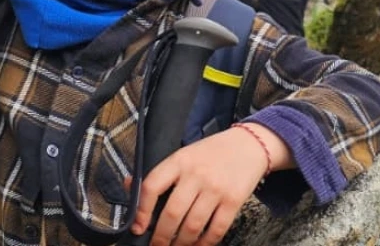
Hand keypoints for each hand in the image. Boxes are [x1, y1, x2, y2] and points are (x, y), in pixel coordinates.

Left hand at [131, 124, 290, 245]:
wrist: (249, 144)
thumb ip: (160, 172)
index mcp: (179, 160)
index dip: (142, 211)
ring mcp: (216, 188)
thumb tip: (129, 186)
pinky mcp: (233, 201)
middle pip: (172, 213)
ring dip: (181, 243)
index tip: (138, 227)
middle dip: (160, 237)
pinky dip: (205, 243)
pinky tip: (197, 245)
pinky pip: (216, 230)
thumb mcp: (184, 154)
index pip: (152, 186)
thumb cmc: (212, 152)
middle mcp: (196, 174)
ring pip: (192, 226)